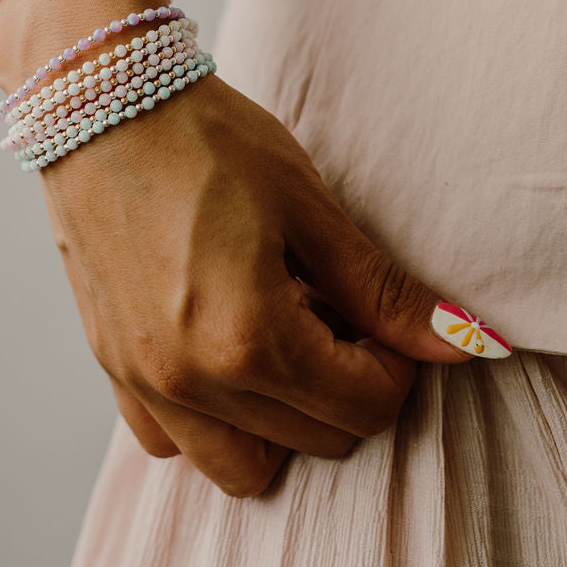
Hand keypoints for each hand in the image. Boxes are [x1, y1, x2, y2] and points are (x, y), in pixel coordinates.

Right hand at [35, 71, 481, 497]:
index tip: (377, 311)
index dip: (394, 363)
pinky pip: (170, 441)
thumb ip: (382, 291)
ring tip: (280, 339)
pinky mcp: (110, 366)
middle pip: (315, 441)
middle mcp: (191, 381)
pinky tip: (220, 350)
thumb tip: (468, 342)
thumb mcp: (307, 206)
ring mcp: (143, 381)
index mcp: (249, 340)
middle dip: (344, 386)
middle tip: (334, 311)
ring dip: (281, 422)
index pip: (364, 408)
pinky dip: (209, 418)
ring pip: (242, 467)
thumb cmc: (205, 137)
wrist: (98, 99)